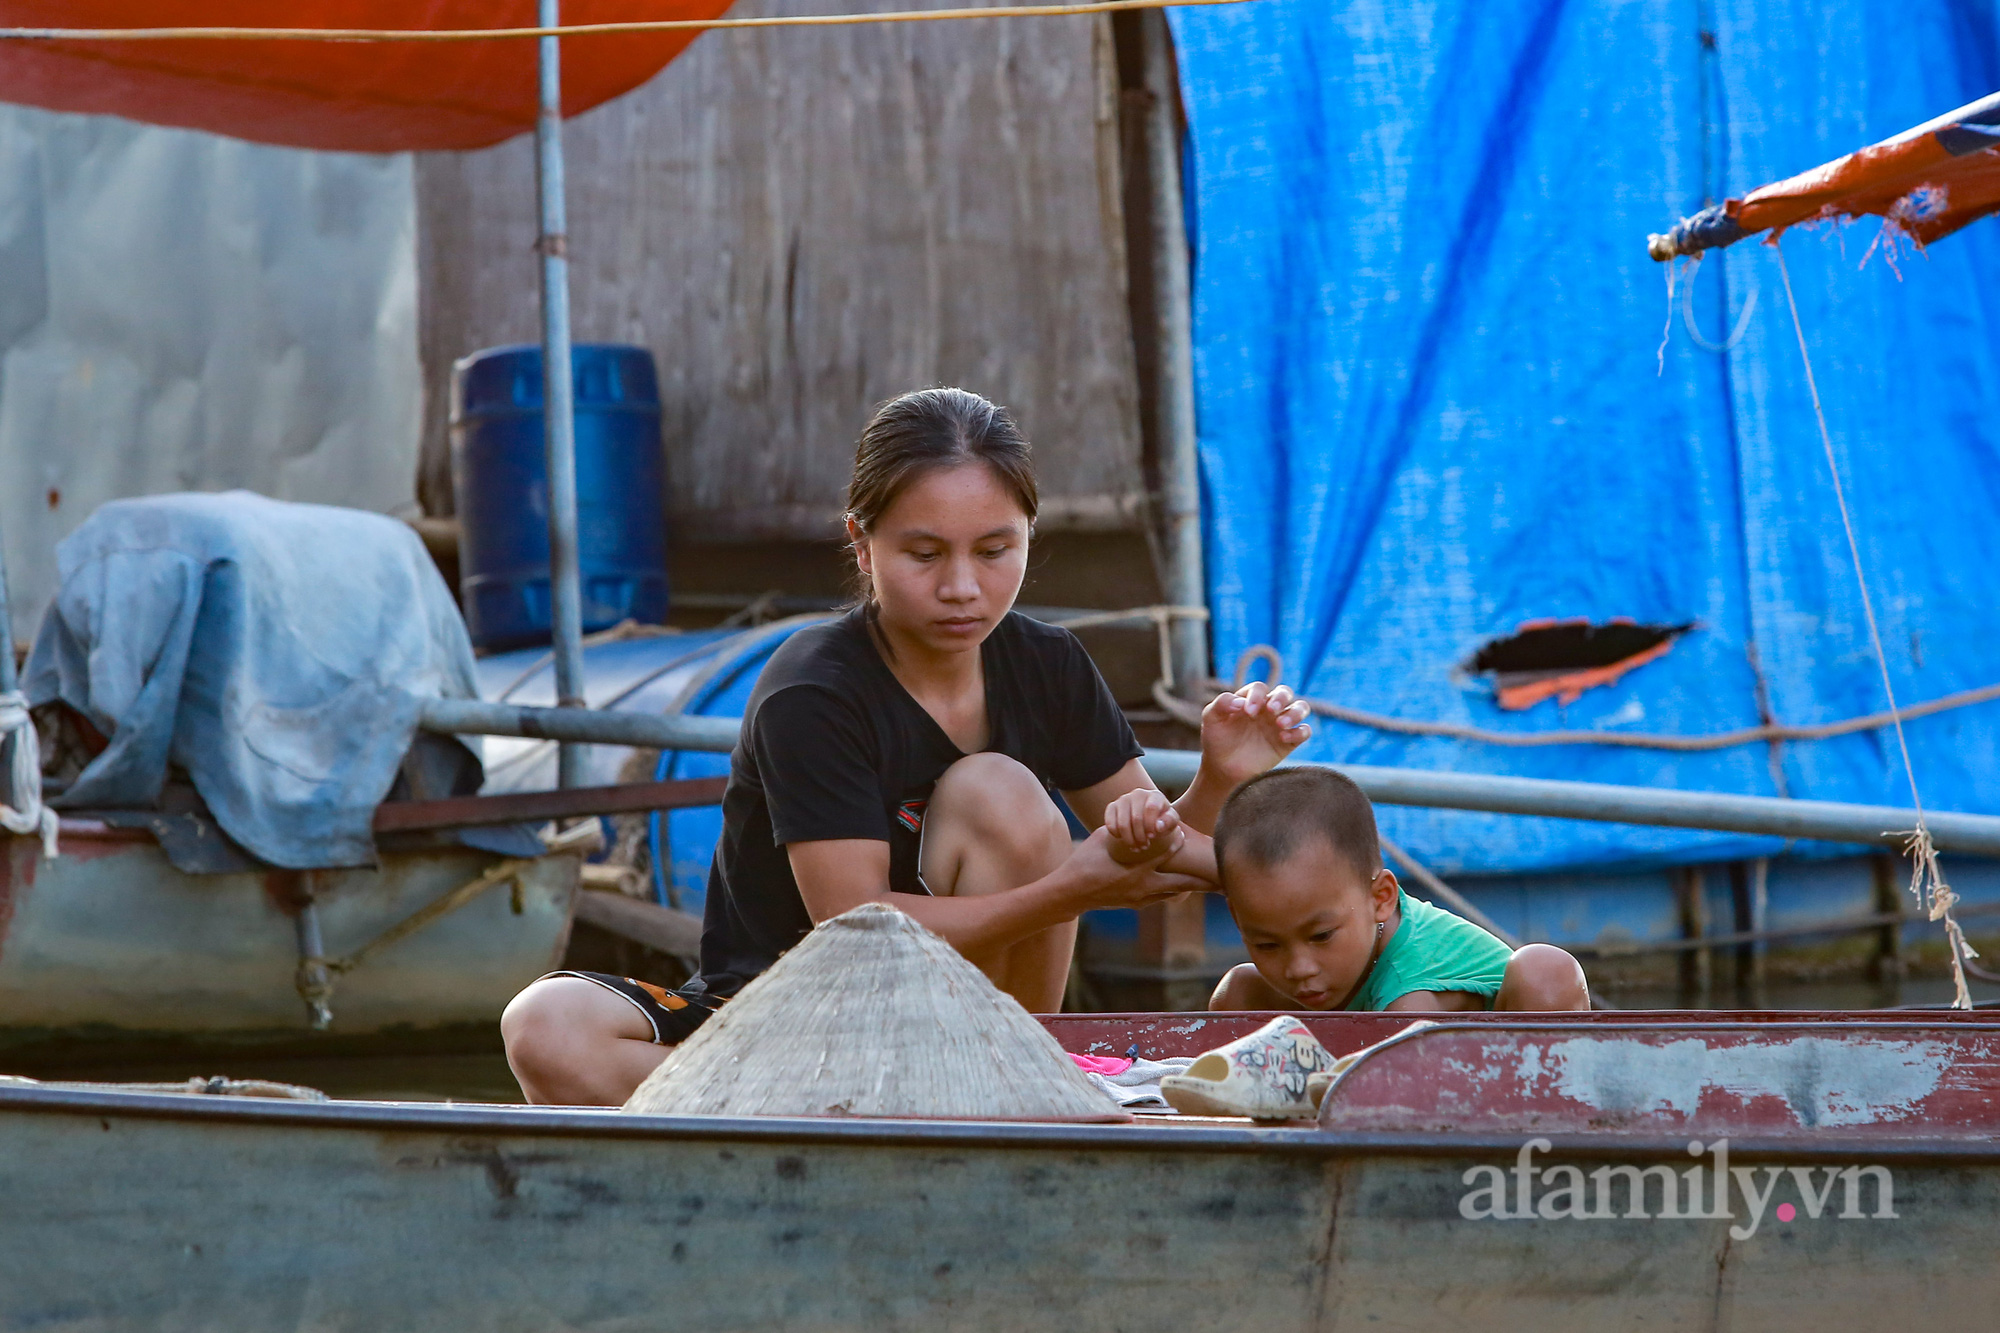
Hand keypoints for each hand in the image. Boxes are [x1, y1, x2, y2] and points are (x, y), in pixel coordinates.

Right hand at [1061, 827, 1209, 910]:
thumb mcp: (1105, 839)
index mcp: (1136, 867)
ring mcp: (1141, 898)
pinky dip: (1175, 891)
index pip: (1167, 853)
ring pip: (1175, 892)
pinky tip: (1184, 887)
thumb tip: (1138, 817)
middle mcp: (1143, 885)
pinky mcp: (1137, 904)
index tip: (1188, 835)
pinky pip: (1162, 897)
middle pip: (1182, 882)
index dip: (1179, 843)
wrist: (1072, 892)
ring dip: (1191, 886)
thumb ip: (1125, 830)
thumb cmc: (1086, 860)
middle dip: (1203, 879)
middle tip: (1223, 874)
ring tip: (1212, 883)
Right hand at [1103, 788, 1180, 865]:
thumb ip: (1169, 822)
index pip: (1151, 808)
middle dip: (1140, 837)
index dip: (1150, 825)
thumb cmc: (1162, 821)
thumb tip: (1158, 826)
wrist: (1147, 819)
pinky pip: (1110, 824)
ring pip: (1122, 824)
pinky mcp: (1112, 807)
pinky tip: (1125, 840)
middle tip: (1144, 847)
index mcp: (1155, 796)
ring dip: (1129, 840)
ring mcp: (1123, 799)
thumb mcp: (1171, 821)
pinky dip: (1117, 835)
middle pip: (1136, 818)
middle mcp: (1138, 794)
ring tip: (1136, 847)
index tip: (1152, 837)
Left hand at [1199, 681, 1311, 786]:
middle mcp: (1268, 709)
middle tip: (1271, 710)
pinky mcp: (1288, 742)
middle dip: (1281, 698)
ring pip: (1300, 708)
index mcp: (1251, 699)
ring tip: (1281, 724)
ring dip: (1295, 712)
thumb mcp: (1211, 718)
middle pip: (1285, 692)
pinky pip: (1304, 731)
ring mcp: (1280, 725)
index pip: (1260, 688)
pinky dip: (1299, 732)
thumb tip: (1240, 701)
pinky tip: (1283, 738)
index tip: (1248, 712)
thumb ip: (1222, 703)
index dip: (1256, 696)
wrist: (1222, 768)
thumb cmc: (1217, 739)